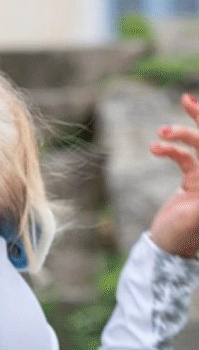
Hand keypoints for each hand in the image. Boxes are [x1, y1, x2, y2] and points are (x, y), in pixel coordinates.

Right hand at [149, 93, 198, 257]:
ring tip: (161, 130)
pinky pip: (183, 156)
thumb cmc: (184, 236)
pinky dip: (168, 149)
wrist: (167, 249)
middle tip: (186, 100)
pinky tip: (154, 148)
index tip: (196, 106)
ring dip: (179, 134)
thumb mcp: (196, 214)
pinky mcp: (193, 180)